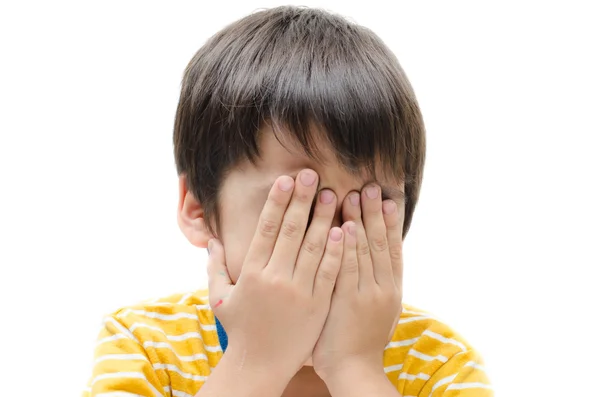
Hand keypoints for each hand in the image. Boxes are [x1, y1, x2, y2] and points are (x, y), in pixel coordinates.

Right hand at [206, 169, 344, 381]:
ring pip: (313, 247)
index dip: (277, 202)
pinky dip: (337, 250)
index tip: (285, 180)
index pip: (266, 229)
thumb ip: (215, 267)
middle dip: (301, 200)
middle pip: (291, 231)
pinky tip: (344, 229)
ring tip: (331, 194)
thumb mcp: (220, 298)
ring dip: (323, 218)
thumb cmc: (240, 330)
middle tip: (311, 174)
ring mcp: (299, 292)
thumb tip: (212, 240)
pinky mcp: (318, 305)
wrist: (261, 365)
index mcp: (252, 273)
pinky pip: (329, 272)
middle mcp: (276, 279)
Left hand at [312, 184, 404, 382]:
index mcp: (392, 289)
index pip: (394, 249)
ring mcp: (366, 294)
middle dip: (376, 213)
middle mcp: (383, 288)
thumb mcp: (378, 311)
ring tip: (356, 194)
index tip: (389, 199)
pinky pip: (347, 268)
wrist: (354, 370)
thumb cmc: (361, 340)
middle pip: (381, 243)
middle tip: (371, 187)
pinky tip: (344, 226)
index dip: (392, 223)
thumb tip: (372, 259)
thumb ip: (376, 284)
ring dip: (360, 221)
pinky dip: (347, 246)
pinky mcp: (346, 301)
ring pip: (365, 251)